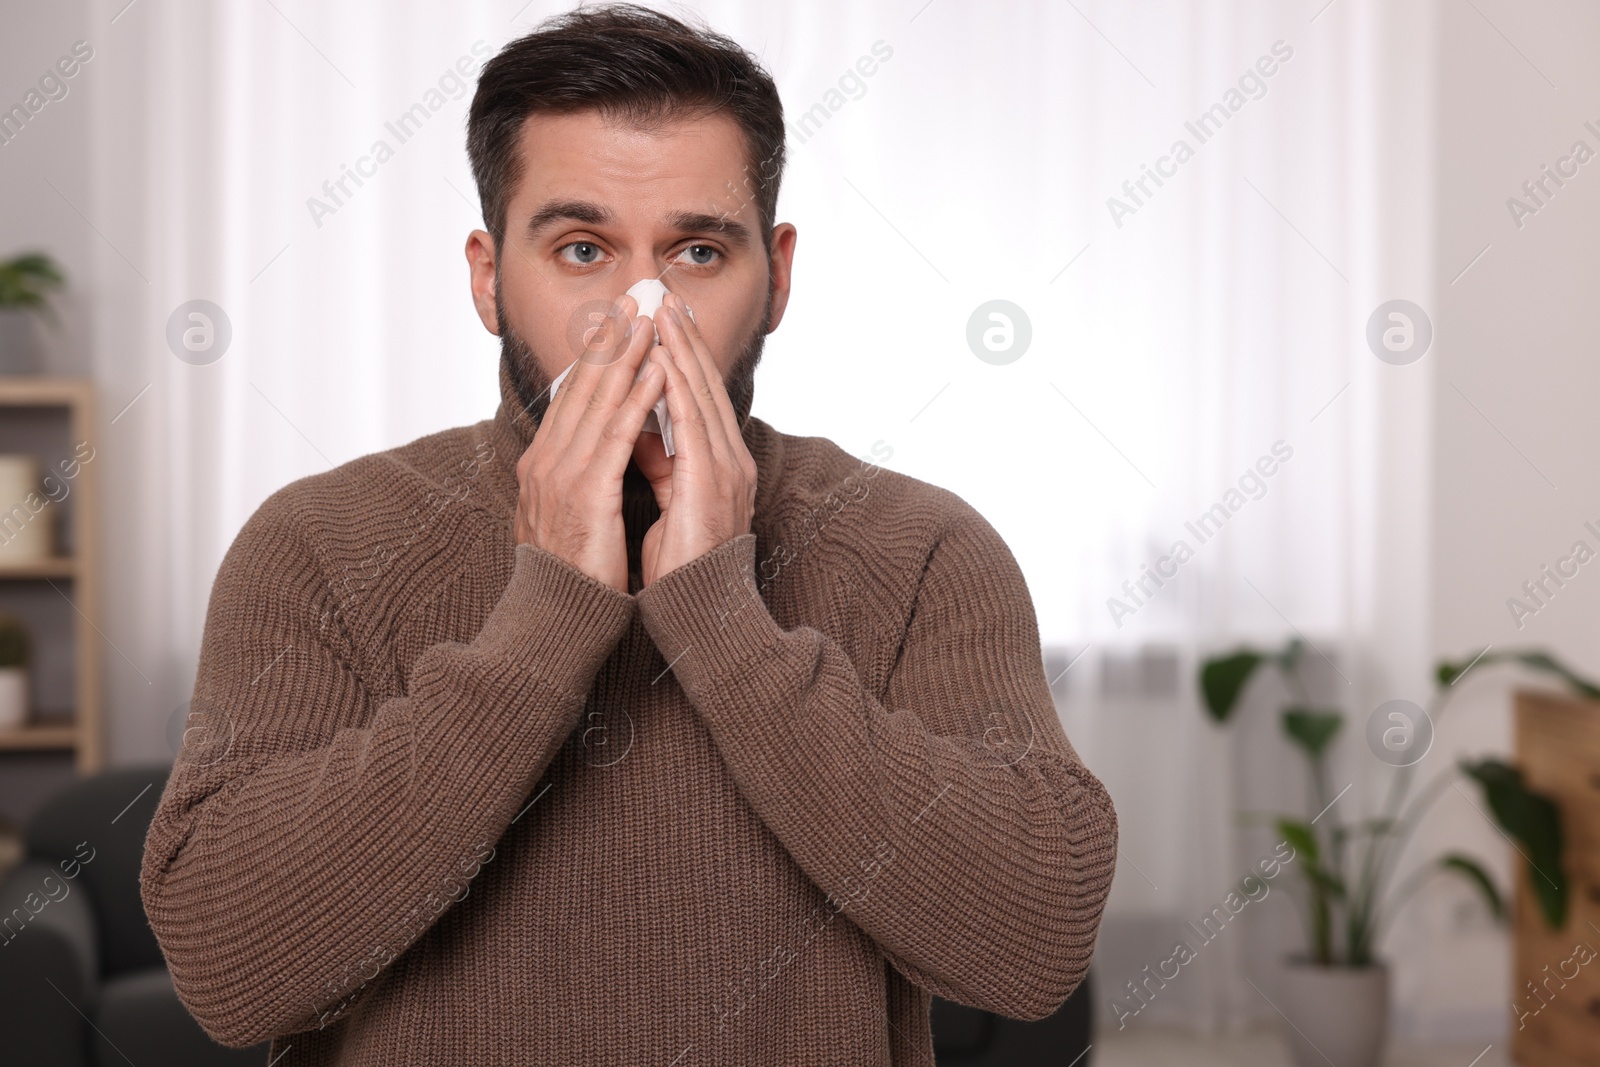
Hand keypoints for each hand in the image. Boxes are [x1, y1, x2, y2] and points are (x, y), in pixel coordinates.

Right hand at [512, 293, 664, 592]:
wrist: (557, 618)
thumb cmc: (573, 574)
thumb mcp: (576, 514)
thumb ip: (587, 478)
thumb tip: (606, 454)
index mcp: (545, 465)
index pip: (572, 397)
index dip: (596, 355)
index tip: (616, 320)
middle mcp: (547, 460)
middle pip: (581, 385)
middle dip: (609, 338)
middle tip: (632, 296)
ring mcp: (564, 473)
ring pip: (599, 399)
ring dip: (626, 354)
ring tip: (649, 318)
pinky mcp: (587, 491)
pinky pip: (617, 432)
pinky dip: (637, 396)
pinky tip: (656, 369)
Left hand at [632, 291, 758, 587]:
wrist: (698, 608)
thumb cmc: (682, 565)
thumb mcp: (671, 501)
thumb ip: (662, 464)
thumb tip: (642, 437)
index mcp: (720, 464)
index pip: (699, 398)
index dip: (684, 356)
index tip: (668, 321)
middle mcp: (730, 459)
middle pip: (704, 385)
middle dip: (685, 339)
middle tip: (667, 297)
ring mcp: (725, 467)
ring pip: (700, 394)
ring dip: (682, 350)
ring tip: (664, 312)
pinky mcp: (710, 479)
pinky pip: (692, 421)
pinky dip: (677, 385)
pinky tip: (663, 357)